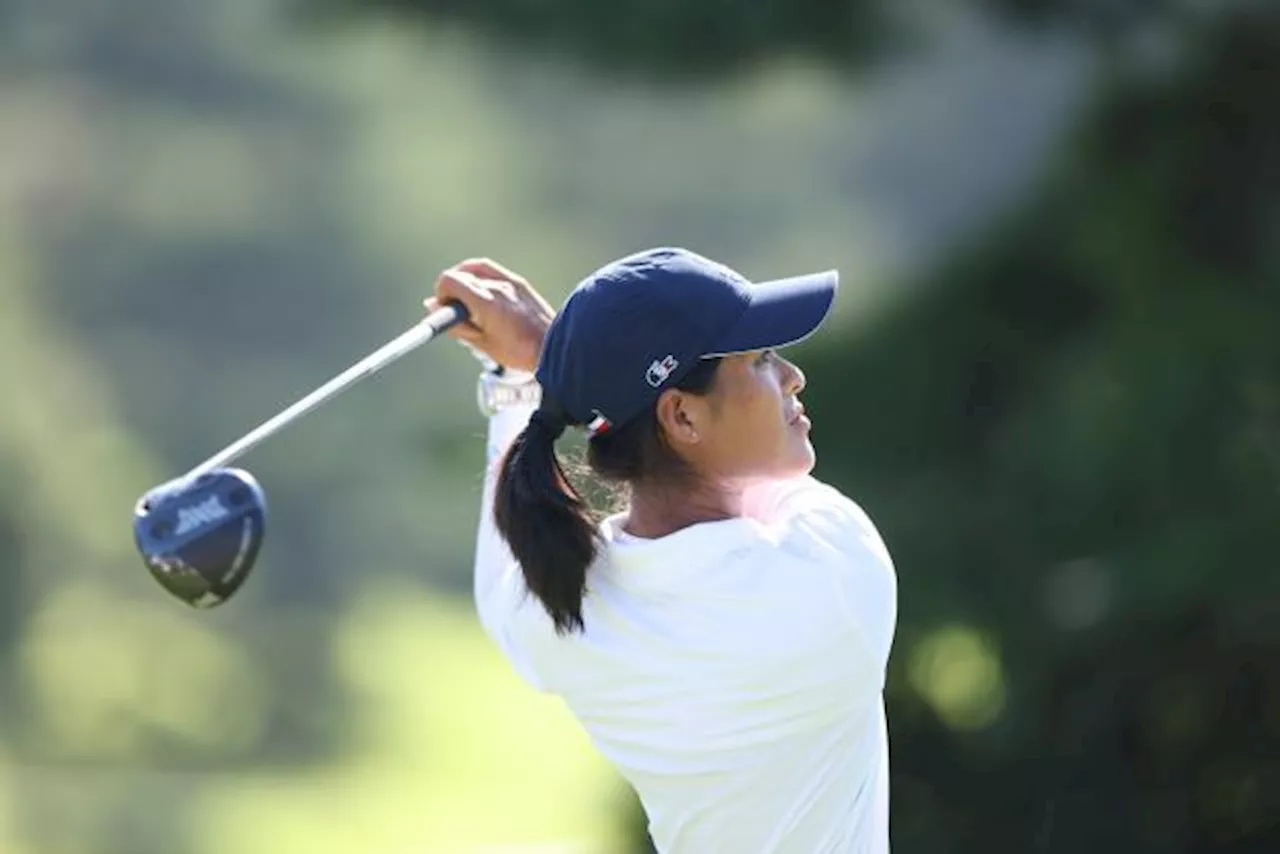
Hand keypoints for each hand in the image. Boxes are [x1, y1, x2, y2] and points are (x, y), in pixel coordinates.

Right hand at [426, 258, 554, 373]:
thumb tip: (432, 307)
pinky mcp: (520, 283)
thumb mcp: (481, 343)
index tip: (443, 309)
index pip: (449, 280)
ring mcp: (510, 281)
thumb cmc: (519, 351)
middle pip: (461, 274)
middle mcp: (497, 286)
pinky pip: (493, 270)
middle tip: (454, 309)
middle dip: (451, 289)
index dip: (441, 294)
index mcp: (485, 301)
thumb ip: (455, 324)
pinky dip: (481, 276)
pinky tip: (482, 293)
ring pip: (476, 268)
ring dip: (465, 279)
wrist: (554, 348)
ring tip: (466, 300)